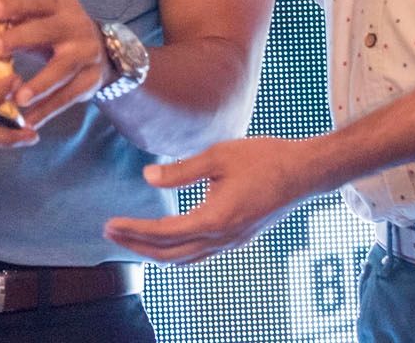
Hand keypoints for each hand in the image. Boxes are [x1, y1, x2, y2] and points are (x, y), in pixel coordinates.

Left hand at [0, 0, 108, 128]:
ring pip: (61, 70)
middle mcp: (76, 26)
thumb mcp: (42, 20)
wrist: (102, 50)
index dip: (13, 5)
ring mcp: (87, 54)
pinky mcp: (91, 80)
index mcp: (60, 4)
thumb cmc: (56, 33)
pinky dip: (47, 111)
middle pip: (47, 31)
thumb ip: (17, 21)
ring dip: (39, 85)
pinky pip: (67, 97)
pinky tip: (28, 122)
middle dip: (18, 39)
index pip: (35, 1)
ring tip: (17, 100)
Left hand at [103, 136, 332, 263]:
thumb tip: (146, 177)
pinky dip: (176, 252)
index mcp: (215, 219)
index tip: (110, 224)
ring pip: (186, 259)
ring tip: (131, 239)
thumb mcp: (219, 156)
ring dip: (155, 252)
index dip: (134, 230)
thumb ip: (181, 170)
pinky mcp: (239, 238)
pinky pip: (200, 255)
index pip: (164, 232)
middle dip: (136, 246)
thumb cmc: (265, 158)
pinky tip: (167, 241)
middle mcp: (223, 238)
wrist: (305, 172)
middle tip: (110, 233)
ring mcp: (233, 242)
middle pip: (170, 254)